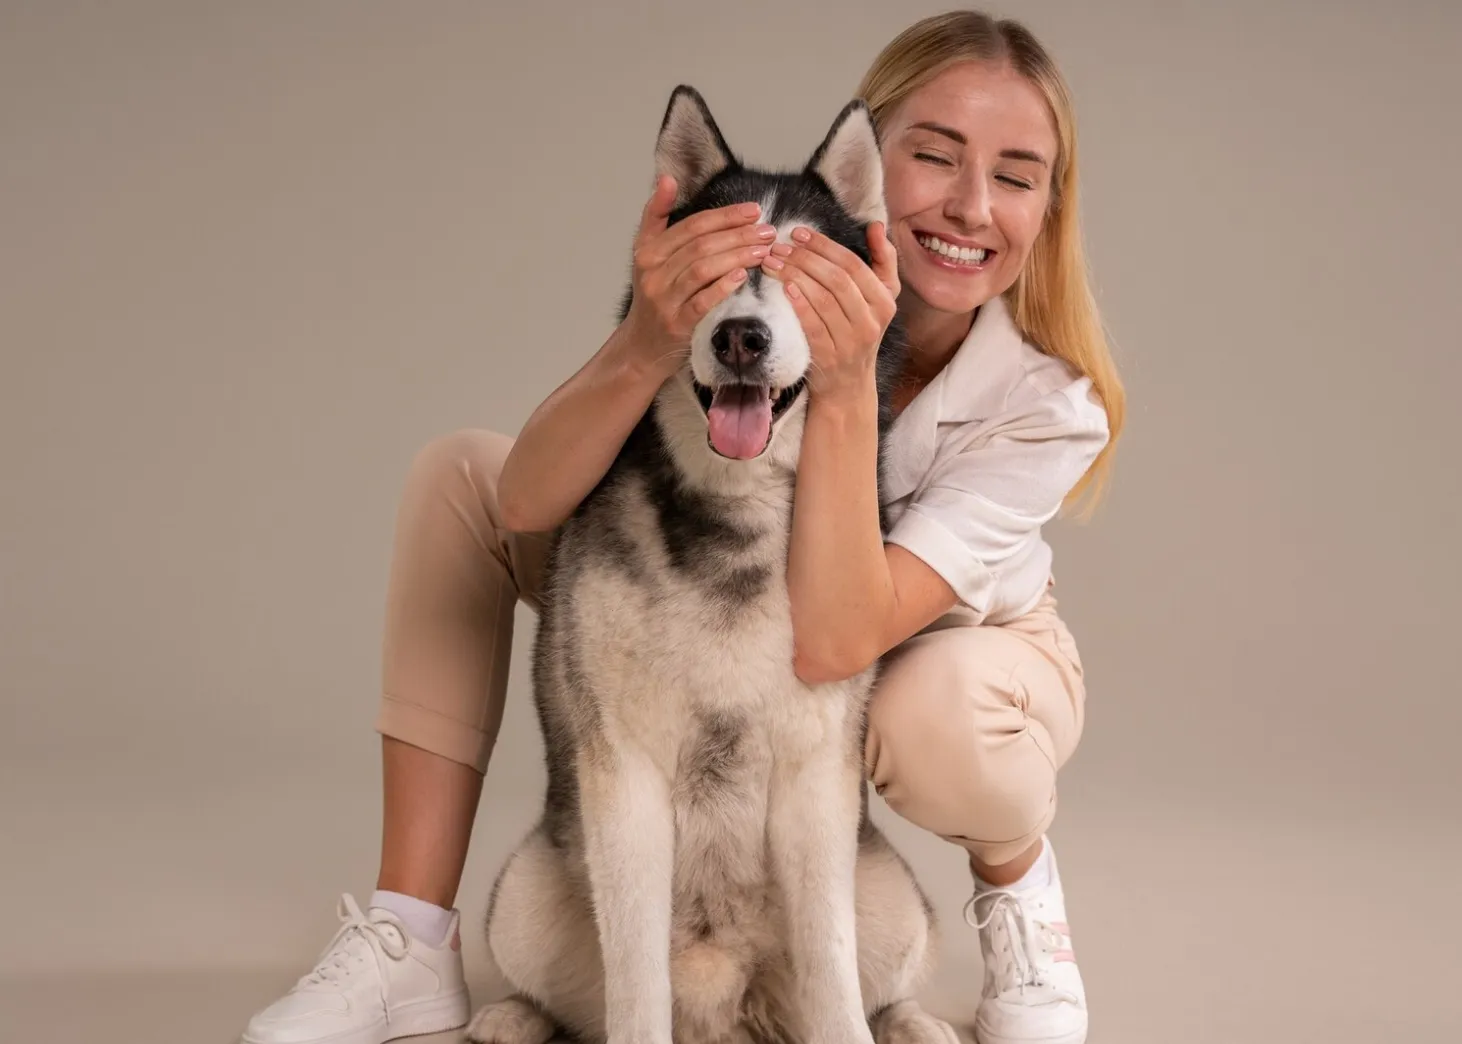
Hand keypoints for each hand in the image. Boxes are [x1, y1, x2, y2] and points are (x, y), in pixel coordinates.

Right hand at [619, 175, 776, 376]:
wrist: (642, 343)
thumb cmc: (654, 293)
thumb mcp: (647, 252)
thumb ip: (657, 215)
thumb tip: (667, 178)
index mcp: (648, 251)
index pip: (693, 226)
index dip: (725, 216)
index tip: (755, 210)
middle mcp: (653, 273)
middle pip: (701, 245)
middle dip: (738, 235)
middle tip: (767, 230)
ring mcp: (664, 300)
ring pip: (703, 269)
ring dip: (737, 256)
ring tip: (763, 250)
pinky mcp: (676, 324)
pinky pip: (702, 301)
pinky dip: (723, 286)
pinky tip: (743, 275)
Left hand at [762, 222, 899, 400]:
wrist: (848, 384)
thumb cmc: (859, 332)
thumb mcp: (879, 298)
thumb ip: (883, 261)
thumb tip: (878, 225)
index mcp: (884, 301)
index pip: (853, 265)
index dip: (824, 246)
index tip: (799, 232)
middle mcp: (872, 321)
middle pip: (837, 280)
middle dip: (805, 258)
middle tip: (779, 245)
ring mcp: (851, 341)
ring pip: (824, 299)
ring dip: (795, 276)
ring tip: (773, 262)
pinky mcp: (830, 357)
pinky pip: (813, 325)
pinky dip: (799, 304)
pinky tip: (784, 287)